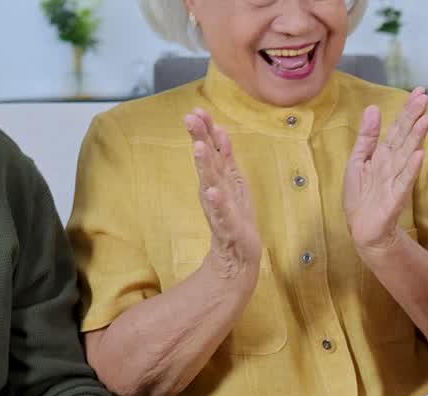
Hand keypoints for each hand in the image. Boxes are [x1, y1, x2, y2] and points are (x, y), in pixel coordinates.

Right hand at [185, 109, 261, 277]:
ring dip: (205, 165)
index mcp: (218, 178)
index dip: (205, 130)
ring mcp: (219, 207)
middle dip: (200, 139)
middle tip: (190, 118)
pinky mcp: (227, 226)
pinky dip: (217, 202)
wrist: (237, 254)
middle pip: (207, 161)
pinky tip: (212, 192)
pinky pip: (221, 212)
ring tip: (200, 147)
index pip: (211, 149)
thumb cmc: (233, 215)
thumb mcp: (232, 181)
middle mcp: (214, 189)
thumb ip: (225, 156)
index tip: (197, 109)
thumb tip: (219, 129)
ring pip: (211, 182)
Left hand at [345, 88, 427, 259]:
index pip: (398, 127)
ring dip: (416, 137)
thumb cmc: (361, 198)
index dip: (407, 109)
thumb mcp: (357, 161)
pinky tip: (419, 155)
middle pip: (404, 136)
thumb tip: (373, 108)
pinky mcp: (394, 199)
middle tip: (426, 97)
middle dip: (414, 116)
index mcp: (383, 154)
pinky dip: (411, 169)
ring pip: (406, 154)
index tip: (419, 92)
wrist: (362, 230)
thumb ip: (367, 136)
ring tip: (425, 119)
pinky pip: (403, 181)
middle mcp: (392, 165)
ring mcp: (395, 181)